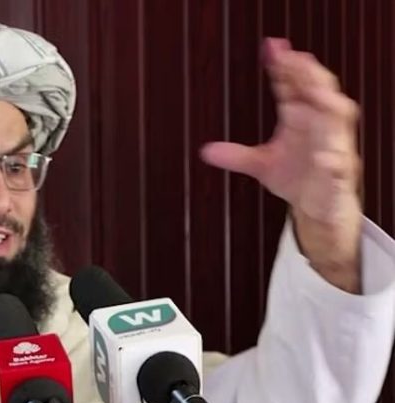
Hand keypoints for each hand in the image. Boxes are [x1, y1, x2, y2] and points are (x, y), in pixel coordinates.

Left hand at [200, 38, 361, 292]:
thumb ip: (235, 155)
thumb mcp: (261, 165)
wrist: (318, 208)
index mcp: (303, 120)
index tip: (271, 51)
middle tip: (292, 58)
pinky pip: (340, 166)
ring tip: (311, 91)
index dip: (285, 69)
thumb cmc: (297, 178)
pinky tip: (322, 157)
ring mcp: (333, 150)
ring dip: (328, 106)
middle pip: (320, 94)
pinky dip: (333, 160)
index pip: (294, 88)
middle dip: (308, 75)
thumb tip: (205, 150)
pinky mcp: (339, 177)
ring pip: (338, 122)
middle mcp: (320, 129)